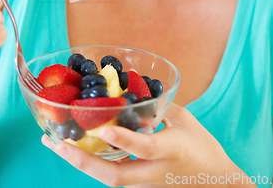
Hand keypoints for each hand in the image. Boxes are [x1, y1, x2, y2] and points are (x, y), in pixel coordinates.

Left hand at [41, 103, 244, 186]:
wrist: (218, 186)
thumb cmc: (204, 149)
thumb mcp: (186, 122)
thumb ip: (160, 108)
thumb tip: (134, 94)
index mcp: (172, 151)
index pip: (146, 146)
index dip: (124, 138)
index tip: (102, 127)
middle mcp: (155, 172)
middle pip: (114, 177)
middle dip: (81, 161)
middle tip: (54, 143)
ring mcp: (147, 184)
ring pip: (109, 179)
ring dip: (80, 163)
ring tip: (54, 144)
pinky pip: (113, 175)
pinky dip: (92, 163)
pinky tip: (75, 149)